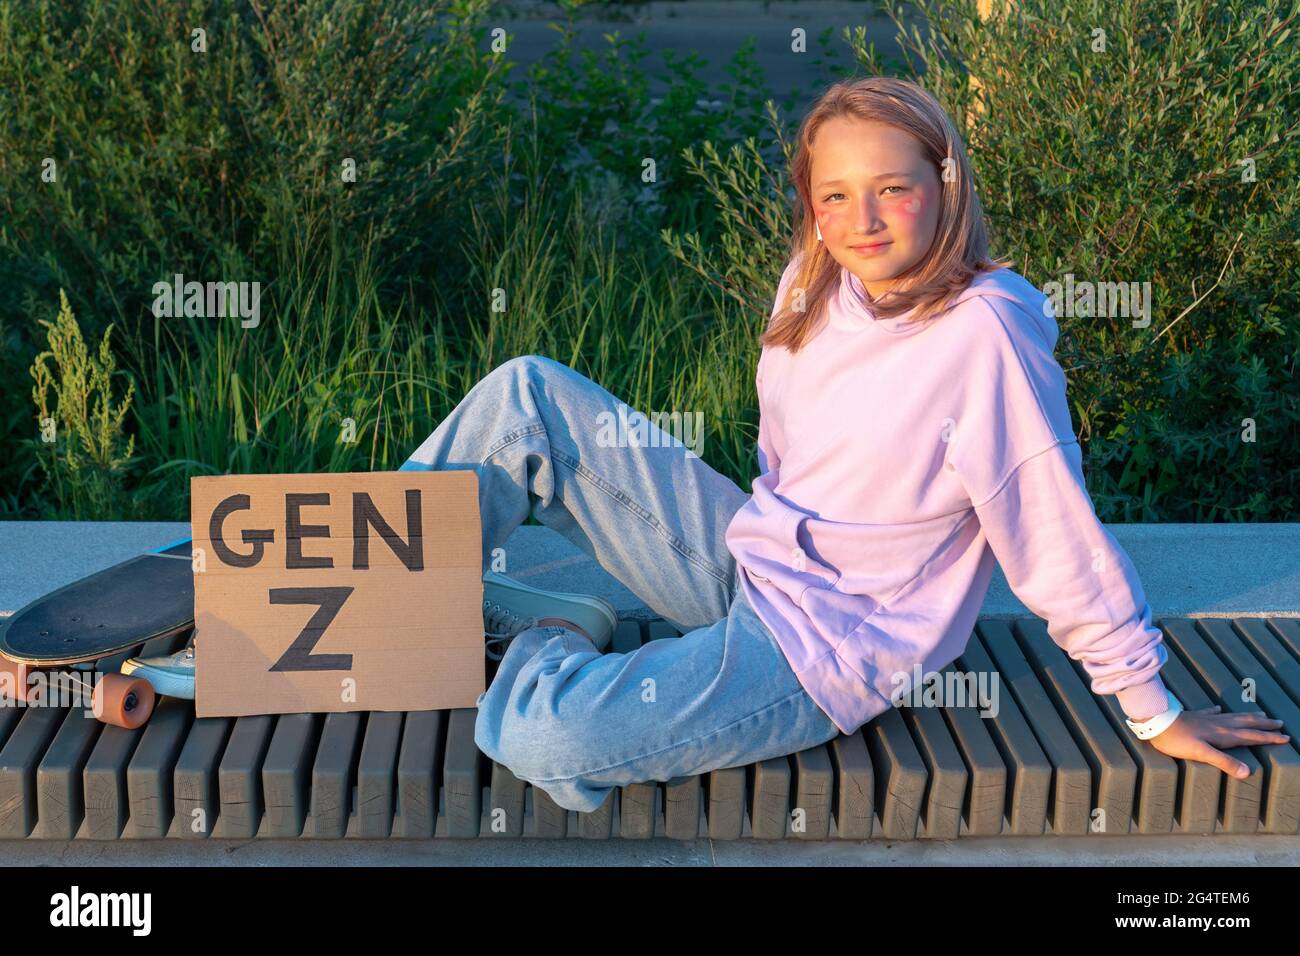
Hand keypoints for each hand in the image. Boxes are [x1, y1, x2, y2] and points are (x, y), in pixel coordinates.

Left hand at [1147, 705, 1288, 776]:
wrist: (1155, 722)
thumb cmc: (1177, 740)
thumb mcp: (1202, 753)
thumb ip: (1224, 762)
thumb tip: (1247, 772)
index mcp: (1223, 734)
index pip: (1251, 736)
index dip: (1269, 737)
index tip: (1285, 737)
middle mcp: (1218, 724)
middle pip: (1246, 723)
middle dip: (1264, 725)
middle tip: (1280, 723)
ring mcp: (1206, 719)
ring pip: (1233, 716)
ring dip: (1248, 717)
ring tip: (1259, 715)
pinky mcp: (1193, 716)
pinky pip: (1211, 712)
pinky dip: (1218, 711)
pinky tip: (1218, 708)